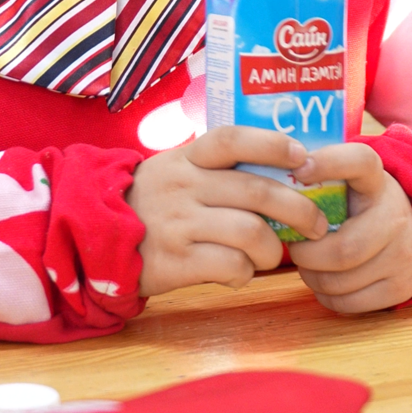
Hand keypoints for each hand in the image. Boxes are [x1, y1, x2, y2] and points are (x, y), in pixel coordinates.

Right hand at [128, 126, 329, 296]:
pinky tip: (240, 272)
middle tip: (318, 225)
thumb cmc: (151, 203)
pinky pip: (230, 266)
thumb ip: (217, 170)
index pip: (233, 139)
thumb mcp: (176, 171)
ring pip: (251, 232)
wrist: (93, 237)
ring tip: (272, 256)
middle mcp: (184, 185)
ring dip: (273, 249)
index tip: (303, 156)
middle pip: (258, 192)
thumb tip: (284, 175)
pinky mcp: (175, 261)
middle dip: (300, 210)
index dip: (273, 144)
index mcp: (187, 157)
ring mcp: (179, 223)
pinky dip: (245, 273)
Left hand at [288, 144, 411, 314]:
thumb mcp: (345, 182)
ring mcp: (403, 253)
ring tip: (308, 264)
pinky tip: (325, 280)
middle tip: (295, 249)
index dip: (329, 163)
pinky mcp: (402, 286)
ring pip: (341, 280)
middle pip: (343, 249)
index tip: (299, 170)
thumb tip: (260, 172)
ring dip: (312, 277)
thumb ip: (313, 176)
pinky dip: (327, 296)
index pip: (358, 161)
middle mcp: (394, 215)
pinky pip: (349, 303)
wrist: (408, 230)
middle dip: (307, 255)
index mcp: (375, 178)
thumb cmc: (357, 205)